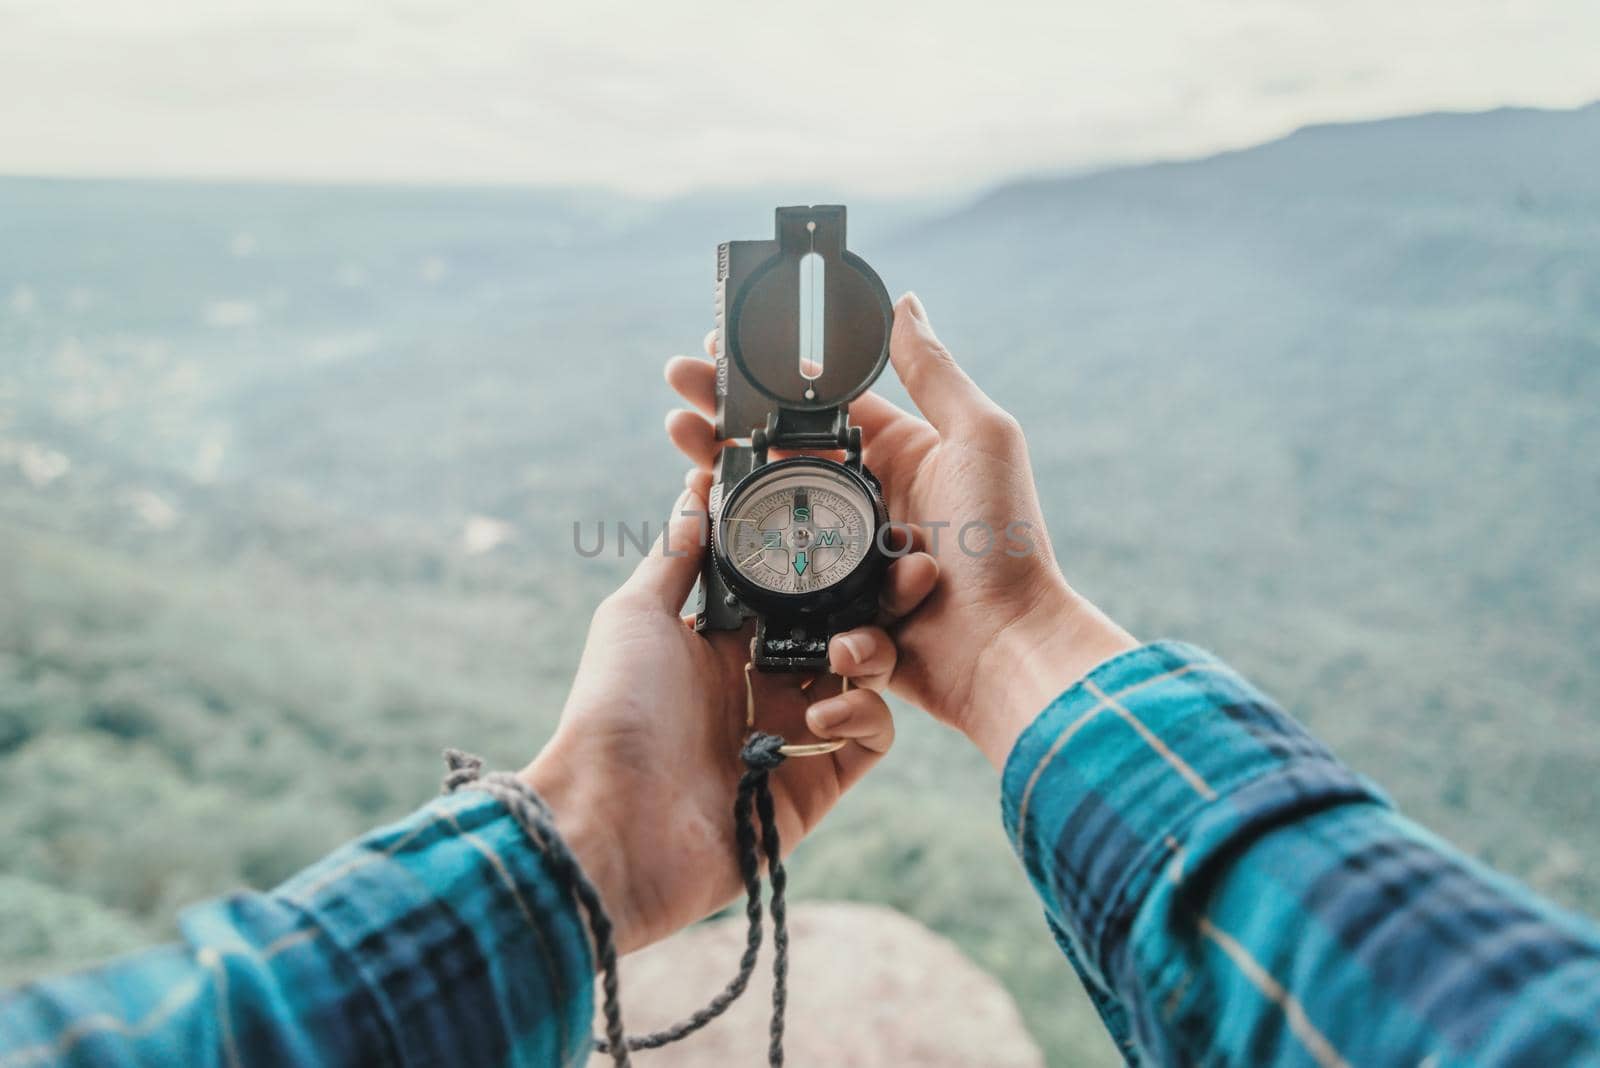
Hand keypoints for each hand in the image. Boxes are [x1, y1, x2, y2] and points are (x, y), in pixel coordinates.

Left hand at [521, 476, 937, 953]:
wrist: (613, 822)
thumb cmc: (613, 710)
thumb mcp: (636, 615)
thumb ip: (678, 554)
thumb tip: (696, 487)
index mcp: (722, 641)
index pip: (796, 587)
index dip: (831, 556)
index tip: (862, 518)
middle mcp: (762, 683)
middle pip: (844, 626)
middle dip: (881, 595)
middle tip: (911, 568)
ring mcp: (792, 734)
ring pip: (866, 677)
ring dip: (873, 652)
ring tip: (845, 651)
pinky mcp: (816, 784)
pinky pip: (869, 738)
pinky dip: (862, 716)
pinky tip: (822, 716)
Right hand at [664, 293, 1135, 767]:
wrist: (1009, 648)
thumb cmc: (1005, 540)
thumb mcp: (979, 437)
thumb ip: (934, 371)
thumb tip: (903, 302)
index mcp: (899, 455)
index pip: (813, 410)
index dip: (760, 386)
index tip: (709, 359)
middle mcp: (870, 505)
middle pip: (778, 464)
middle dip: (724, 440)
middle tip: (675, 419)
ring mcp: (852, 562)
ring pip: (773, 530)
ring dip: (730, 509)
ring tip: (692, 485)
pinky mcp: (841, 613)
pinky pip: (797, 601)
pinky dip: (781, 585)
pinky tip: (766, 564)